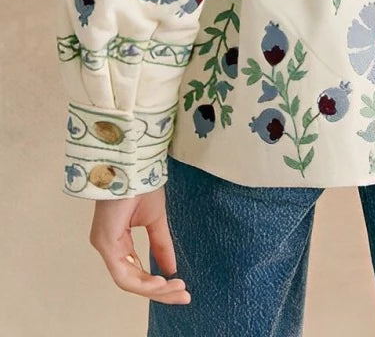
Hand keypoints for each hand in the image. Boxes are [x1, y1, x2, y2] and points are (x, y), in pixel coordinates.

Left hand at [88, 186, 190, 305]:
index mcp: (118, 242)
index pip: (135, 272)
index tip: (180, 288)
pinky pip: (123, 273)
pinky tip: (162, 282)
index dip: (157, 284)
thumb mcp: (156, 220)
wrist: (135, 164)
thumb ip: (160, 246)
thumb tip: (171, 270)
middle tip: (183, 295)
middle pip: (132, 281)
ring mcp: (104, 245)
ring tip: (176, 288)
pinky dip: (144, 282)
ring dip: (154, 289)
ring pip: (128, 281)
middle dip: (159, 291)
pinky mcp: (105, 243)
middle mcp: (108, 247)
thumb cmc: (142, 185)